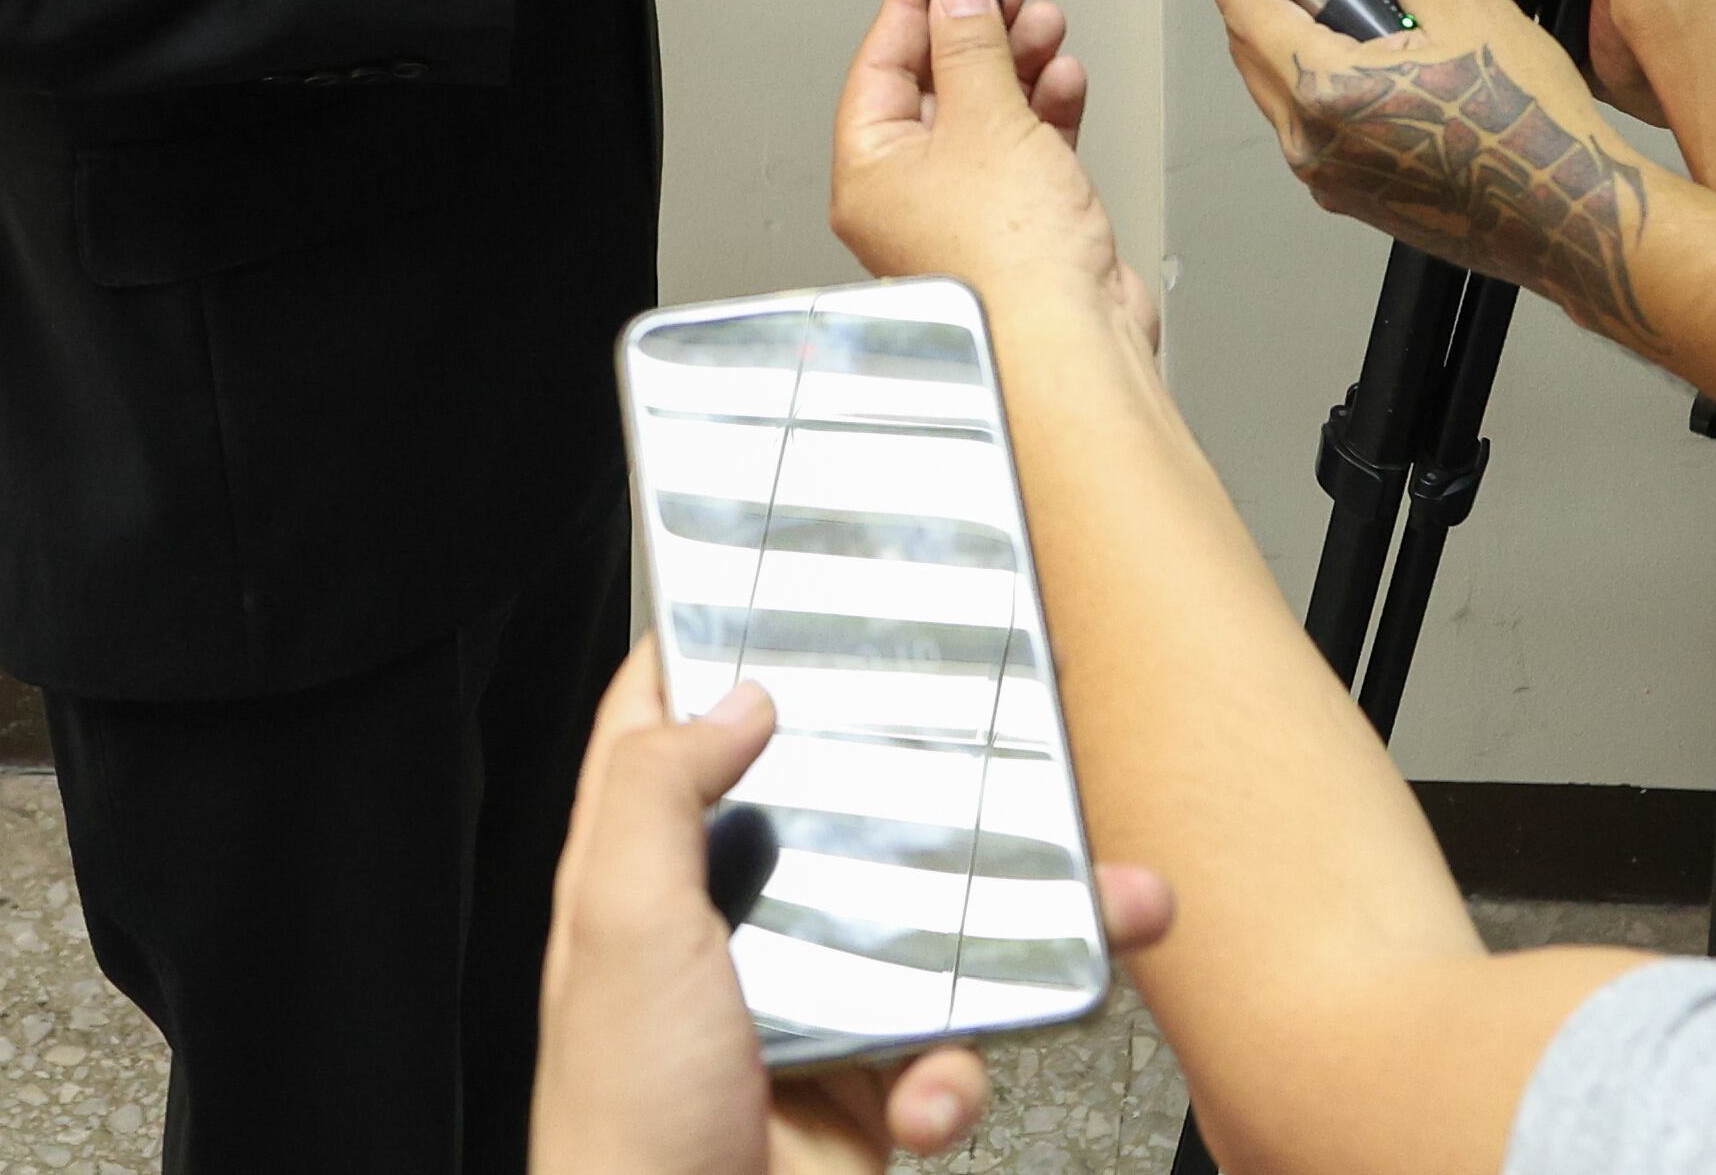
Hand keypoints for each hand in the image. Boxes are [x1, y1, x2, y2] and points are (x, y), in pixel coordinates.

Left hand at [527, 639, 1176, 1174]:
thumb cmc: (622, 1128)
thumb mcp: (619, 931)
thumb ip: (657, 797)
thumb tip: (730, 694)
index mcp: (643, 880)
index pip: (662, 735)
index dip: (715, 658)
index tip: (785, 594)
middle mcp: (728, 931)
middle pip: (840, 818)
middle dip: (936, 793)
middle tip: (1018, 745)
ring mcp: (806, 1006)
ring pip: (928, 929)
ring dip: (1012, 933)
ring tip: (1097, 909)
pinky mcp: (868, 1080)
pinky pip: (950, 1046)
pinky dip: (957, 1073)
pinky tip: (930, 1093)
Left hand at [830, 0, 1153, 348]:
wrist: (1070, 341)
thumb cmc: (1008, 265)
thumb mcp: (985, 118)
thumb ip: (971, 43)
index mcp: (870, 171)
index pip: (880, 63)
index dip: (913, 3)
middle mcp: (910, 192)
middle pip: (936, 82)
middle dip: (977, 27)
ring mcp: (967, 208)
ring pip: (986, 109)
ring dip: (1018, 60)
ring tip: (1044, 24)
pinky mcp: (1022, 220)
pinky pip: (1026, 143)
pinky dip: (1046, 106)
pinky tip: (1063, 80)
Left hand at [1201, 0, 1666, 343]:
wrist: (1568, 213)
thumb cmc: (1529, 126)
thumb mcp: (1468, 5)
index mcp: (1328, 92)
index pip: (1246, 15)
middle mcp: (1314, 146)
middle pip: (1254, 58)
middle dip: (1265, 6)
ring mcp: (1331, 181)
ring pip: (1283, 97)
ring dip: (1300, 50)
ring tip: (1367, 24)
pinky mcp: (1355, 201)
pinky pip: (1316, 132)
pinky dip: (1327, 92)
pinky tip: (1387, 75)